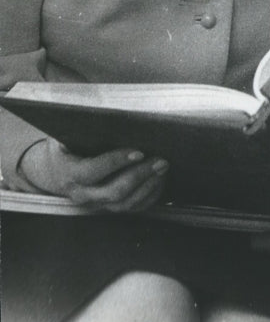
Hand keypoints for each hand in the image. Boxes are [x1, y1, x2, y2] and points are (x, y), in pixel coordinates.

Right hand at [18, 138, 168, 211]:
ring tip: (163, 167)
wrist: (55, 173)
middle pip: (114, 192)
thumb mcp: (65, 136)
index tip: (139, 151)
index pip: (94, 171)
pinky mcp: (108, 209)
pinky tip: (159, 180)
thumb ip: (82, 129)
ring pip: (125, 204)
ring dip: (148, 186)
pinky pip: (132, 209)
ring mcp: (96, 205)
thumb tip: (104, 112)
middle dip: (140, 175)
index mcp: (71, 174)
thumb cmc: (65, 148)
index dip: (116, 162)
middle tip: (160, 160)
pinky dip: (149, 196)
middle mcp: (83, 194)